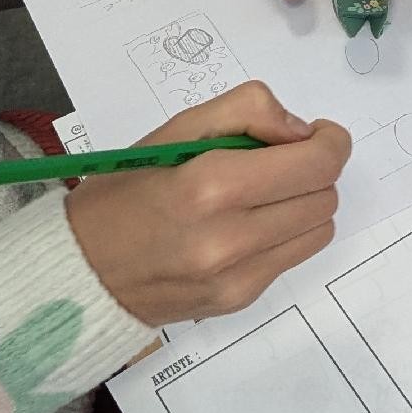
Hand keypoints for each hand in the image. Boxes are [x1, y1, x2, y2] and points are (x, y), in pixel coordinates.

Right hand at [67, 84, 350, 324]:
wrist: (81, 271)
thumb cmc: (127, 189)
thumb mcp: (176, 128)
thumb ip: (245, 111)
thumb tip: (301, 130)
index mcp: (213, 185)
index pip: (318, 164)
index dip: (330, 141)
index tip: (313, 133)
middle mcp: (232, 238)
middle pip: (325, 195)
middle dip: (314, 169)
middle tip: (279, 160)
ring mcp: (238, 278)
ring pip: (320, 229)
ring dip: (305, 203)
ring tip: (263, 193)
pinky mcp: (239, 301)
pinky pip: (292, 258)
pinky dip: (283, 234)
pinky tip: (245, 225)